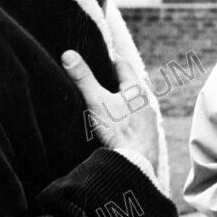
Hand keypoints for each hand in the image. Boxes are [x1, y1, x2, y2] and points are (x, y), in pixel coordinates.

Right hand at [62, 50, 158, 172]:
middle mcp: (146, 102)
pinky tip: (114, 124)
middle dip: (114, 81)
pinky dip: (124, 118)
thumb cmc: (119, 130)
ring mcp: (148, 120)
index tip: (98, 58)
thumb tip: (68, 54)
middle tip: (98, 78)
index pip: (123, 65)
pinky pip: (134, 120)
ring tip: (104, 101)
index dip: (109, 60)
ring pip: (132, 104)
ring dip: (120, 101)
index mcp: (136, 89)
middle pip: (129, 85)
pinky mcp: (146, 135)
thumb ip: (83, 79)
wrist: (137, 163)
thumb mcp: (97, 101)